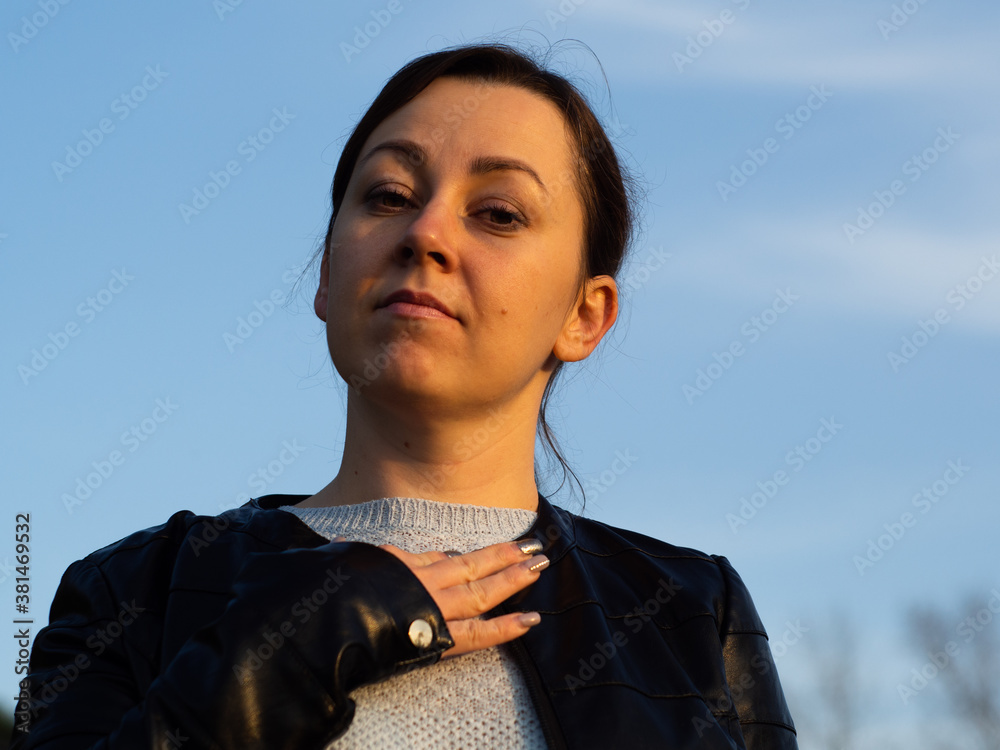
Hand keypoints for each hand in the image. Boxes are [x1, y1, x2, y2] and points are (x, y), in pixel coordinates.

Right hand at [333, 536, 547, 657]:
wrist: (328, 617)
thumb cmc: (334, 589)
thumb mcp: (353, 562)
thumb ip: (374, 559)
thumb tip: (372, 553)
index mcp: (405, 565)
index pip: (445, 559)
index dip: (473, 555)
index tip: (495, 550)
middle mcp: (426, 583)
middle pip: (474, 566)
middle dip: (506, 555)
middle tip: (535, 545)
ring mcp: (437, 609)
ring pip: (483, 592)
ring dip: (513, 579)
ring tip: (540, 566)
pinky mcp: (440, 638)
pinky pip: (479, 635)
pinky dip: (506, 628)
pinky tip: (531, 620)